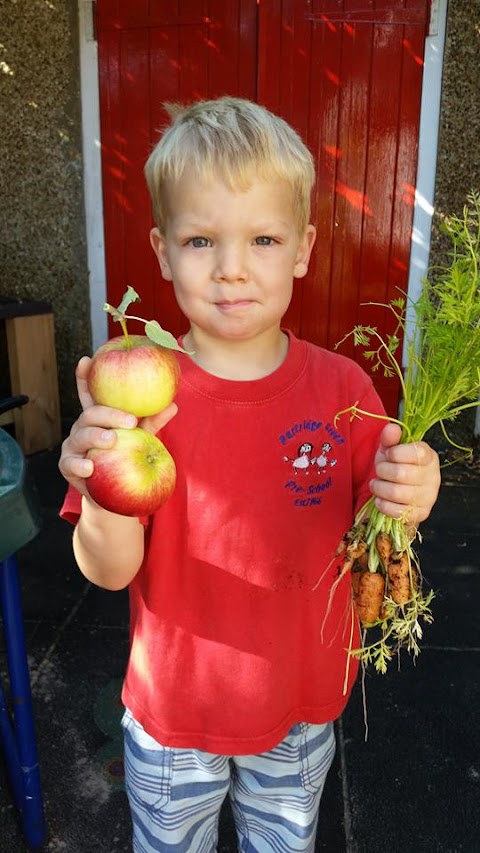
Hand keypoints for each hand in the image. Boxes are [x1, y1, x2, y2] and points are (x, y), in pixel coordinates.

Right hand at [58, 356, 177, 496]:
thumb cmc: (128, 459)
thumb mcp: (142, 438)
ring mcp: (73, 446)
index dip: (85, 377)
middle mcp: (82, 427)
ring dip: (96, 437)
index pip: (89, 393)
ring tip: (111, 440)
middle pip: (90, 413)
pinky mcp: (68, 466)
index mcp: (98, 416)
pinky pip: (70, 464)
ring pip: (80, 436)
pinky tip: (90, 467)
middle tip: (130, 421)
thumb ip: (152, 422)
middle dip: (108, 414)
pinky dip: (79, 465)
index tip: (87, 360)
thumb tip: (173, 405)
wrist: (116, 495)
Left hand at [370, 423, 440, 526]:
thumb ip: (390, 438)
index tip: (388, 454)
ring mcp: (429, 497)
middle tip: (379, 470)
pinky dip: (382, 504)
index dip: (396, 453)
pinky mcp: (421, 513)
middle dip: (382, 471)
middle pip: (401, 473)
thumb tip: (391, 428)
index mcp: (429, 457)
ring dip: (379, 488)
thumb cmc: (397, 466)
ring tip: (376, 484)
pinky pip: (396, 511)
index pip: (416, 452)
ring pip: (396, 492)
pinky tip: (380, 499)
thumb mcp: (391, 449)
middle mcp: (434, 477)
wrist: (401, 493)